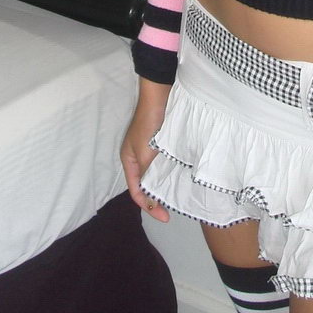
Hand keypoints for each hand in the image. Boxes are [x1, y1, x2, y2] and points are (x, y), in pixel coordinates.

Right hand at [120, 80, 171, 223]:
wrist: (160, 95)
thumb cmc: (148, 123)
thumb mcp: (145, 152)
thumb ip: (147, 173)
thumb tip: (151, 193)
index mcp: (129, 161)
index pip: (136, 192)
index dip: (149, 207)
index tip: (166, 217)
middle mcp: (138, 159)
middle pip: (146, 185)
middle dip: (156, 199)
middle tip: (173, 211)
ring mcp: (151, 151)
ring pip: (157, 176)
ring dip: (165, 187)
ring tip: (179, 199)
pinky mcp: (163, 144)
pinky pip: (166, 165)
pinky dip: (172, 174)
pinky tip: (182, 179)